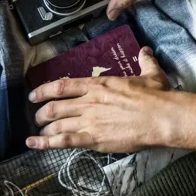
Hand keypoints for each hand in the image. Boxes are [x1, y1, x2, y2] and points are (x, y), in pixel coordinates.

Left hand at [26, 48, 195, 154]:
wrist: (162, 117)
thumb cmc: (157, 96)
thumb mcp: (151, 74)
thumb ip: (144, 62)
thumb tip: (145, 51)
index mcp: (99, 84)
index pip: (63, 86)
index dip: (44, 90)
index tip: (34, 95)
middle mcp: (89, 101)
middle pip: (54, 106)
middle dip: (42, 113)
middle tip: (38, 117)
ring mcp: (89, 120)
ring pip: (55, 124)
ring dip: (43, 129)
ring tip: (39, 133)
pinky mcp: (93, 139)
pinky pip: (62, 141)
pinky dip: (44, 144)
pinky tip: (33, 145)